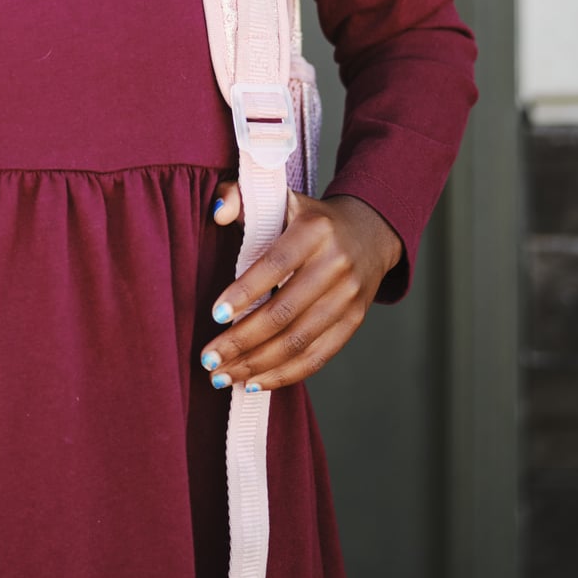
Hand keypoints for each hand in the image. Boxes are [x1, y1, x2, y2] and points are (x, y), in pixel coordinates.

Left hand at [196, 182, 403, 392]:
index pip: (275, 266)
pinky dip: (284, 374)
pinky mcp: (354, 321)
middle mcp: (336, 265)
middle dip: (241, 341)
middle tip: (208, 358)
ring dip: (256, 365)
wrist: (369, 231)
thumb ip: (240, 195)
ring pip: (298, 342)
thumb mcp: (280, 197)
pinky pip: (317, 356)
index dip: (244, 292)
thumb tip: (217, 214)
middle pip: (284, 313)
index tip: (215, 315)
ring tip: (222, 376)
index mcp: (314, 230)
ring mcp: (349, 297)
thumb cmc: (309, 218)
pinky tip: (254, 381)